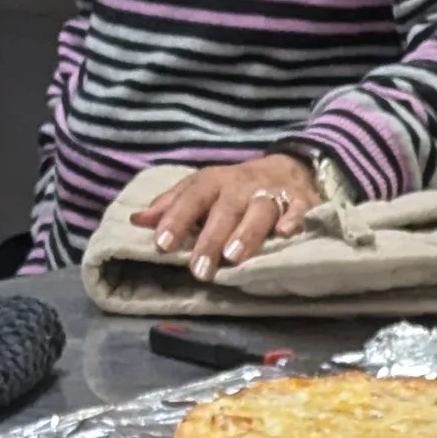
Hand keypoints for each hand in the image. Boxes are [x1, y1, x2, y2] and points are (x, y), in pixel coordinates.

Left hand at [130, 155, 318, 280]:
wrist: (287, 169)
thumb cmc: (236, 188)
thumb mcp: (203, 190)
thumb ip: (173, 206)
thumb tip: (137, 221)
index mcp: (214, 182)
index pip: (192, 197)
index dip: (177, 219)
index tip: (162, 245)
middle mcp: (241, 185)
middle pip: (224, 209)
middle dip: (210, 238)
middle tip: (199, 269)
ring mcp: (271, 193)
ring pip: (258, 210)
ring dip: (247, 232)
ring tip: (234, 257)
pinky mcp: (299, 202)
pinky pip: (297, 210)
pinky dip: (293, 220)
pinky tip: (285, 234)